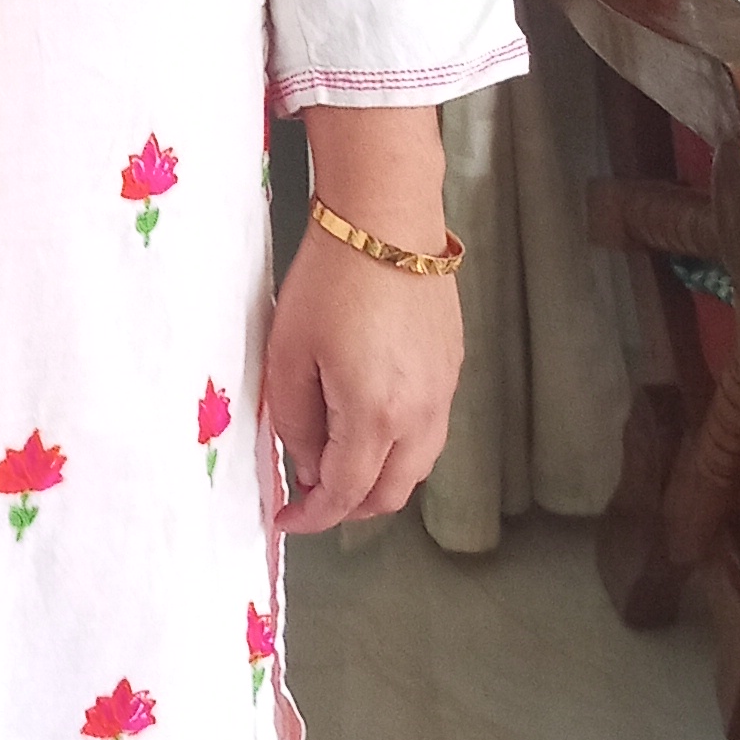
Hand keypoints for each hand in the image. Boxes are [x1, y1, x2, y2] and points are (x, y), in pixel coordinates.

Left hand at [265, 104, 462, 530]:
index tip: (286, 520)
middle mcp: (420, 416)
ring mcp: (444, 393)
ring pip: (416, 467)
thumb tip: (310, 466)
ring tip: (337, 462)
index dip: (313, 517)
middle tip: (310, 496)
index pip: (346, 494)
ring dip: (378, 480)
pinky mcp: (453, 369)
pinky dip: (399, 448)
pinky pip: (429, 432)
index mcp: (374, 416)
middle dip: (349, 508)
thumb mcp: (288, 354)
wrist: (387, 220)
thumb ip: (295, 422)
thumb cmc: (327, 281)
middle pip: (390, 494)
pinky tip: (368, 424)